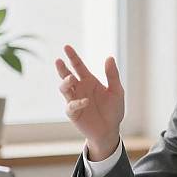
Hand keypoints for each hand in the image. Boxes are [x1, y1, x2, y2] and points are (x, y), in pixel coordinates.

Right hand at [55, 45, 123, 160]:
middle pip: (67, 76)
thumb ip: (112, 75)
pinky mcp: (74, 113)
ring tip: (71, 78)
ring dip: (65, 82)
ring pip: (64, 88)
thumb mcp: (117, 91)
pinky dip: (77, 103)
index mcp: (89, 81)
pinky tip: (86, 101)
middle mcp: (80, 89)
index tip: (66, 47)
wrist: (111, 130)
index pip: (78, 66)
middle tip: (59, 61)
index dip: (72, 57)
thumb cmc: (113, 110)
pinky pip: (71, 106)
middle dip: (62, 68)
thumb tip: (109, 57)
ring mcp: (75, 100)